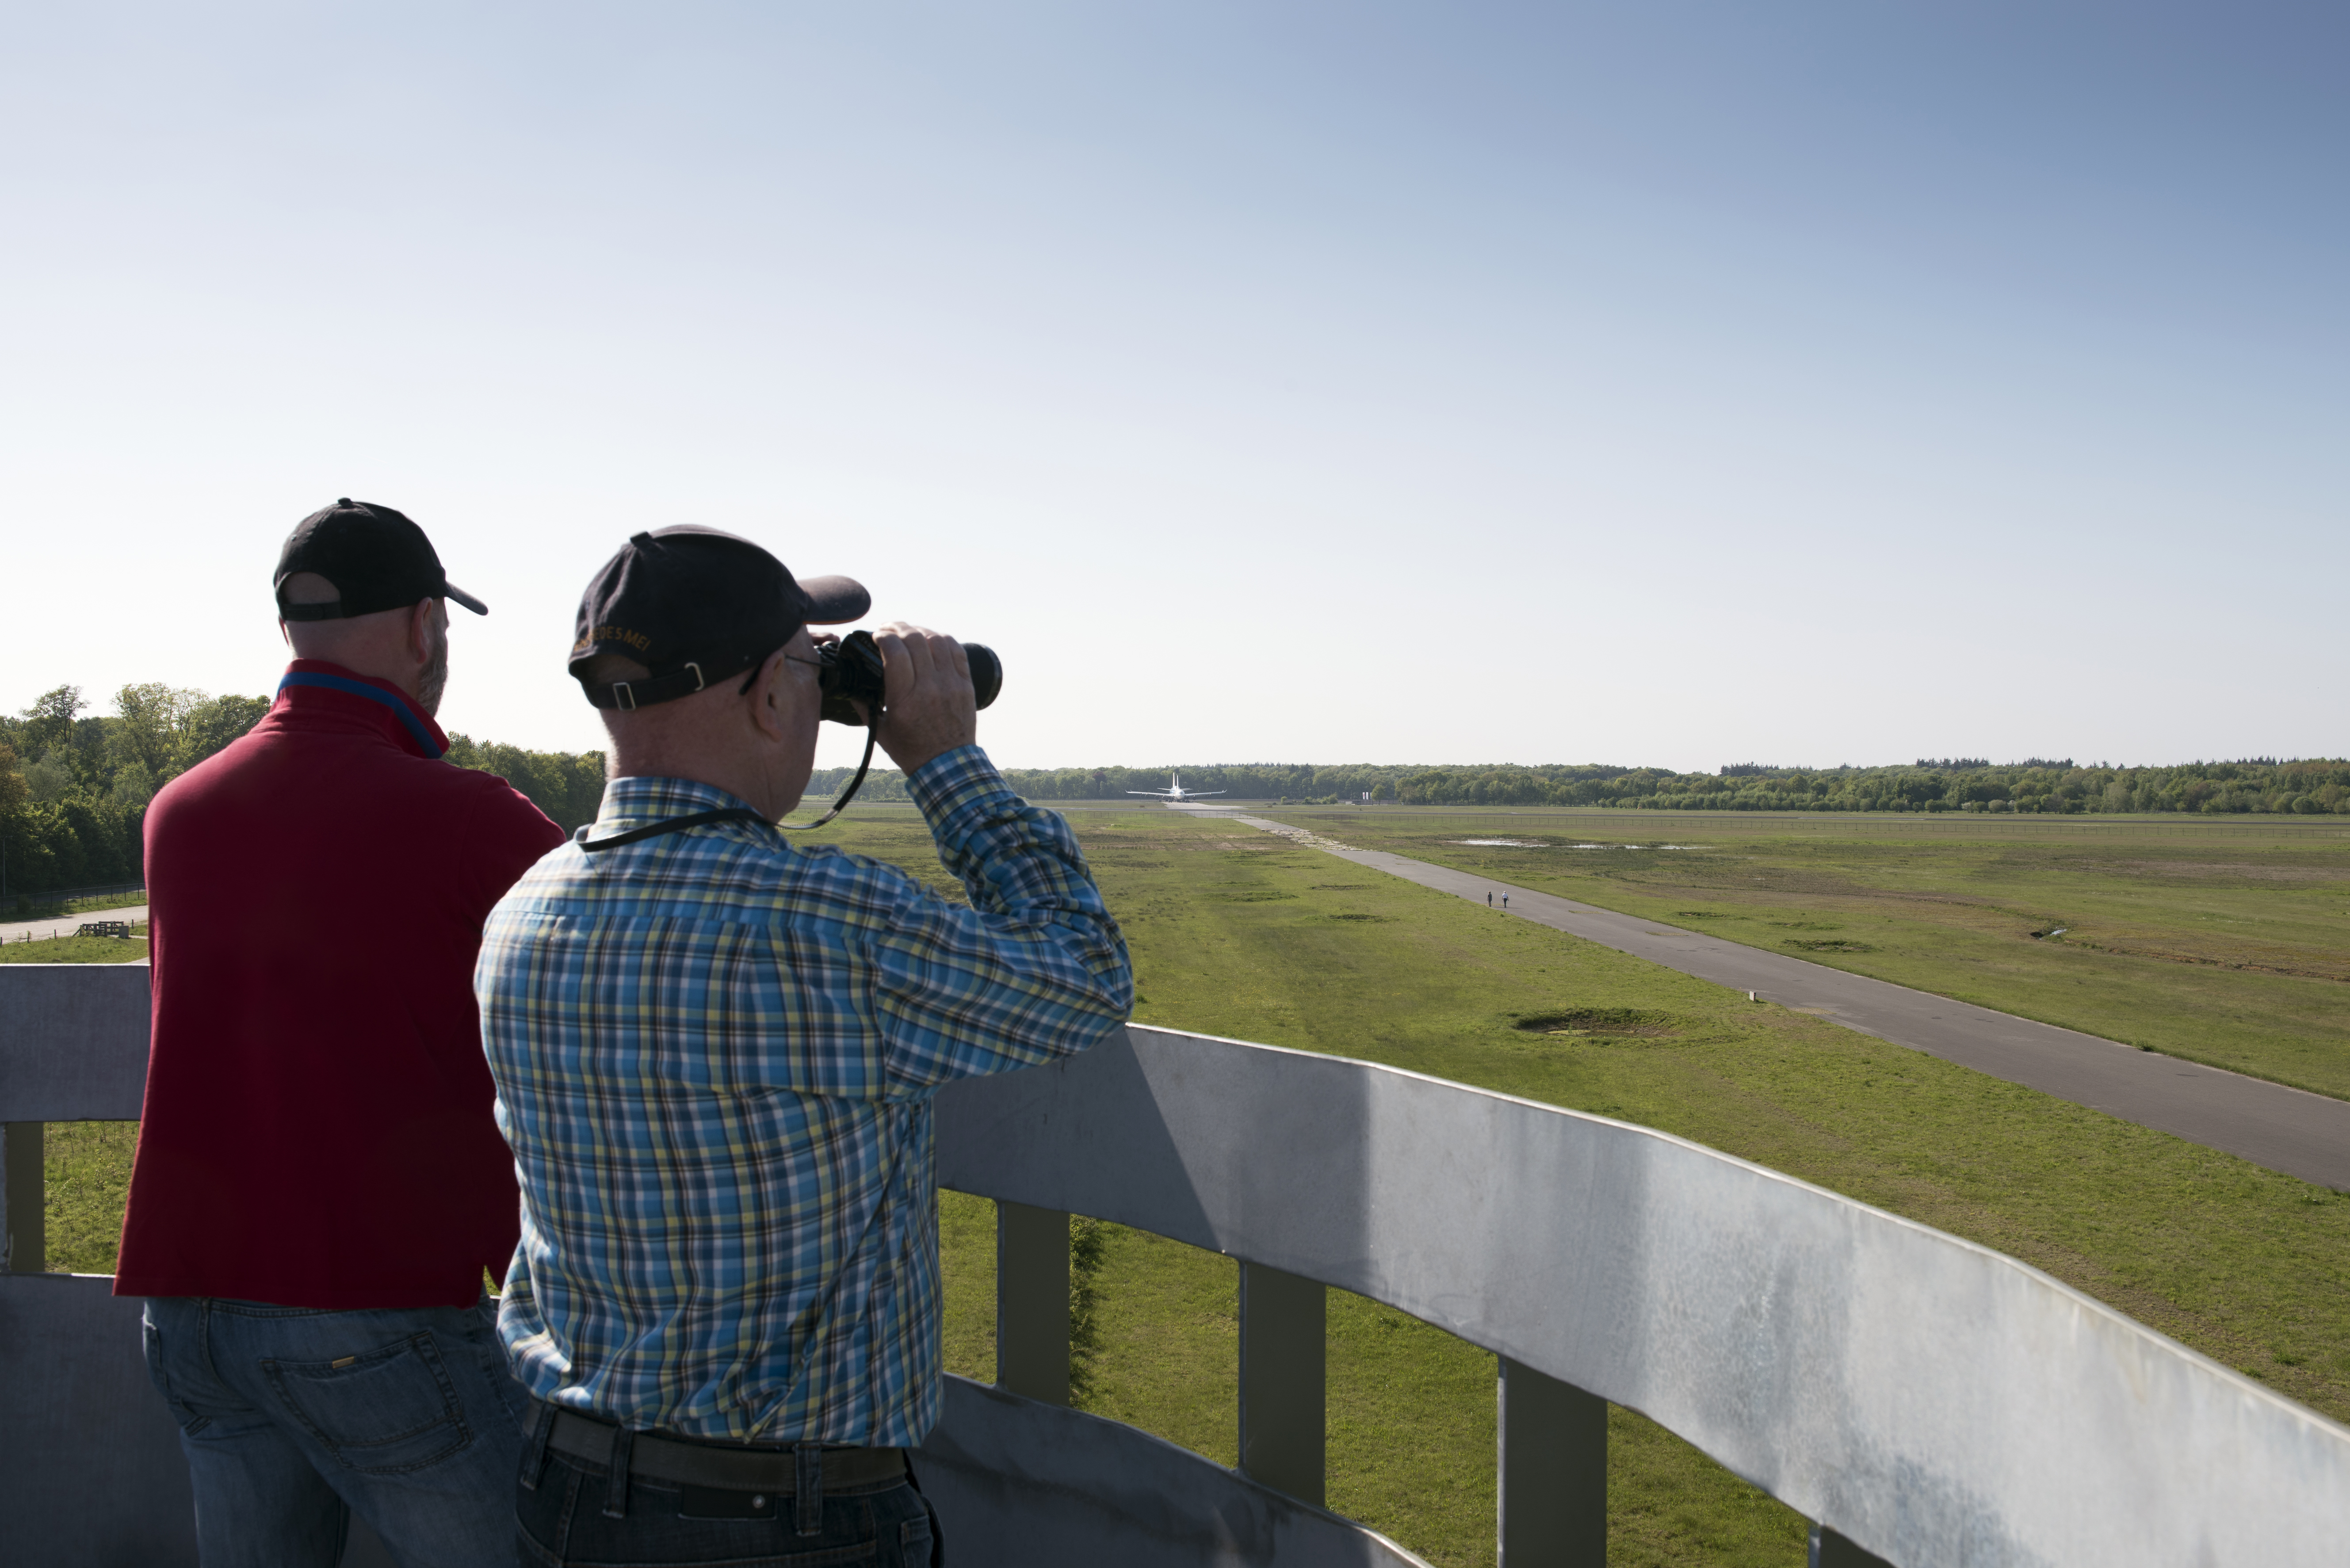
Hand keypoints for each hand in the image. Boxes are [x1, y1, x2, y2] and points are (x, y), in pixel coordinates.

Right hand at [869, 622, 976, 774]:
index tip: (877, 635)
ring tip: (909, 632)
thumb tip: (851, 687)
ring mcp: (951, 684)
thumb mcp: (881, 731)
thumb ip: (864, 706)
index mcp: (905, 699)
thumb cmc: (912, 750)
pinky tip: (931, 638)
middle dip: (898, 627)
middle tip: (889, 628)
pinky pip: (957, 650)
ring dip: (919, 630)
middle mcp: (930, 687)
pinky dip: (942, 639)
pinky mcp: (966, 684)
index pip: (895, 652)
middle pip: (915, 640)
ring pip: (937, 640)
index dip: (884, 635)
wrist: (947, 766)